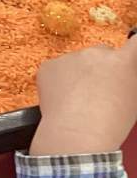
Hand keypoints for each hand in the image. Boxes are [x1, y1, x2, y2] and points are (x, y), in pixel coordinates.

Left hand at [30, 34, 136, 155]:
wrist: (77, 133)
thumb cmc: (111, 124)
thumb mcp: (133, 101)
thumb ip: (128, 80)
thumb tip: (120, 78)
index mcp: (122, 61)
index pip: (134, 44)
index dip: (131, 50)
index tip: (127, 54)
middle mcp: (96, 53)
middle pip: (100, 54)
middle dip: (100, 68)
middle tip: (96, 92)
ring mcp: (69, 57)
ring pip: (76, 63)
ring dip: (77, 75)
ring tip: (77, 102)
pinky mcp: (48, 66)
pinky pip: (55, 70)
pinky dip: (57, 82)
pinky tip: (61, 102)